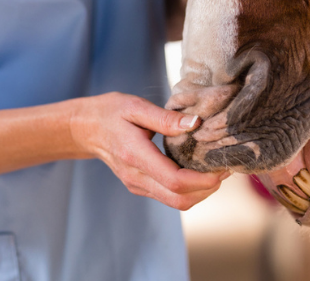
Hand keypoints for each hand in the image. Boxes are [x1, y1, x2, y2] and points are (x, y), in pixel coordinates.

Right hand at [70, 92, 228, 209]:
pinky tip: (197, 169)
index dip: (203, 180)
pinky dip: (189, 189)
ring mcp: (137, 185)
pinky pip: (169, 196)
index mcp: (135, 155)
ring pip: (177, 202)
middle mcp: (136, 177)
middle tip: (224, 168)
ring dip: (201, 191)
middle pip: (180, 199)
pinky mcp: (140, 186)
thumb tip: (196, 123)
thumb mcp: (136, 106)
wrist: (84, 129)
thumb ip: (166, 118)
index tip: (221, 167)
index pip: (174, 180)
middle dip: (208, 189)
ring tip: (215, 168)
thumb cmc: (110, 113)